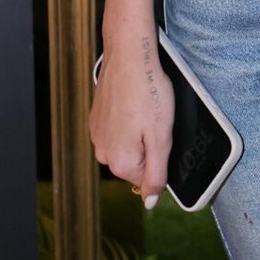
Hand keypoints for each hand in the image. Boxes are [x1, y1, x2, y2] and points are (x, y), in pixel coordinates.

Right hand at [89, 27, 174, 206]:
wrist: (128, 56)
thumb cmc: (149, 92)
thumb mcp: (162, 137)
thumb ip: (157, 174)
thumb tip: (150, 203)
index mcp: (120, 162)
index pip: (148, 179)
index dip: (162, 157)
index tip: (163, 134)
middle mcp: (103, 153)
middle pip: (137, 163)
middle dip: (150, 145)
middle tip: (156, 119)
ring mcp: (96, 135)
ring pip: (127, 145)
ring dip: (139, 132)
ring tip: (146, 107)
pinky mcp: (96, 118)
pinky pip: (118, 129)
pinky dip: (129, 119)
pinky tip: (136, 101)